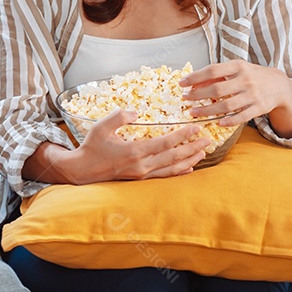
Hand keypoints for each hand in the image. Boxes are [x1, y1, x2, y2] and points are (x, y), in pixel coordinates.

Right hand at [66, 109, 210, 183]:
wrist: (83, 170)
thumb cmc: (91, 147)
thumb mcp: (101, 127)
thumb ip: (118, 117)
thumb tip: (135, 112)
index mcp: (134, 151)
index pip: (165, 143)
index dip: (182, 135)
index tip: (196, 128)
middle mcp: (141, 165)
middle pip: (174, 157)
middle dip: (192, 148)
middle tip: (208, 140)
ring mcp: (142, 174)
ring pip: (172, 168)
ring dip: (189, 160)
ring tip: (203, 152)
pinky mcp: (140, 180)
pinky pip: (164, 177)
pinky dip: (179, 172)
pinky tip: (188, 168)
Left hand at [181, 60, 291, 136]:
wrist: (279, 85)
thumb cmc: (251, 75)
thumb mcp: (236, 69)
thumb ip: (216, 75)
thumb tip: (194, 83)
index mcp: (238, 66)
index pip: (213, 70)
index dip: (195, 77)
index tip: (182, 83)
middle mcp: (246, 80)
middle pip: (217, 90)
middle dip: (198, 95)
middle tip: (185, 98)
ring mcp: (253, 95)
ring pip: (226, 106)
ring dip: (207, 110)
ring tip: (193, 112)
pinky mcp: (259, 108)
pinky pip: (241, 117)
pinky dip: (228, 121)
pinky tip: (217, 122)